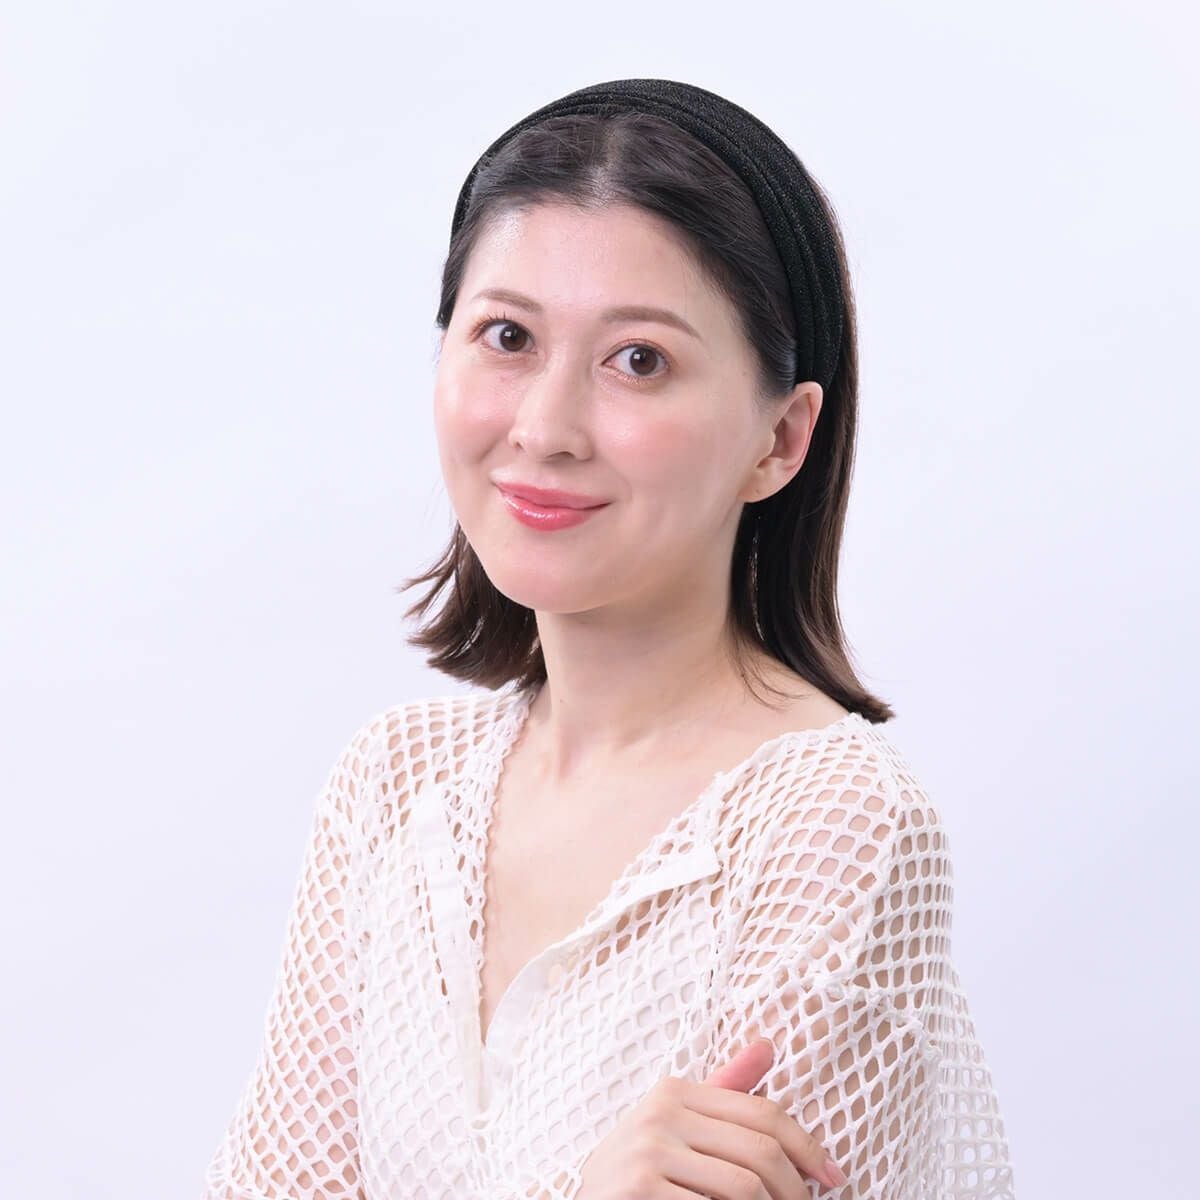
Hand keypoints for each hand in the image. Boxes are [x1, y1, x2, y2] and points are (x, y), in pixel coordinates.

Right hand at [575, 1038, 847, 1197]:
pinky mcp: (639, 1191)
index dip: (809, 1148)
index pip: (763, 1113)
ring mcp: (647, 1154)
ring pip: (744, 1189)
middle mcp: (659, 1114)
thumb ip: (724, 1090)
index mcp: (674, 1091)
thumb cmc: (642, 1172)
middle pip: (760, 1152)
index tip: (835, 1180)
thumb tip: (769, 1044)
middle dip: (795, 1190)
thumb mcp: (677, 1124)